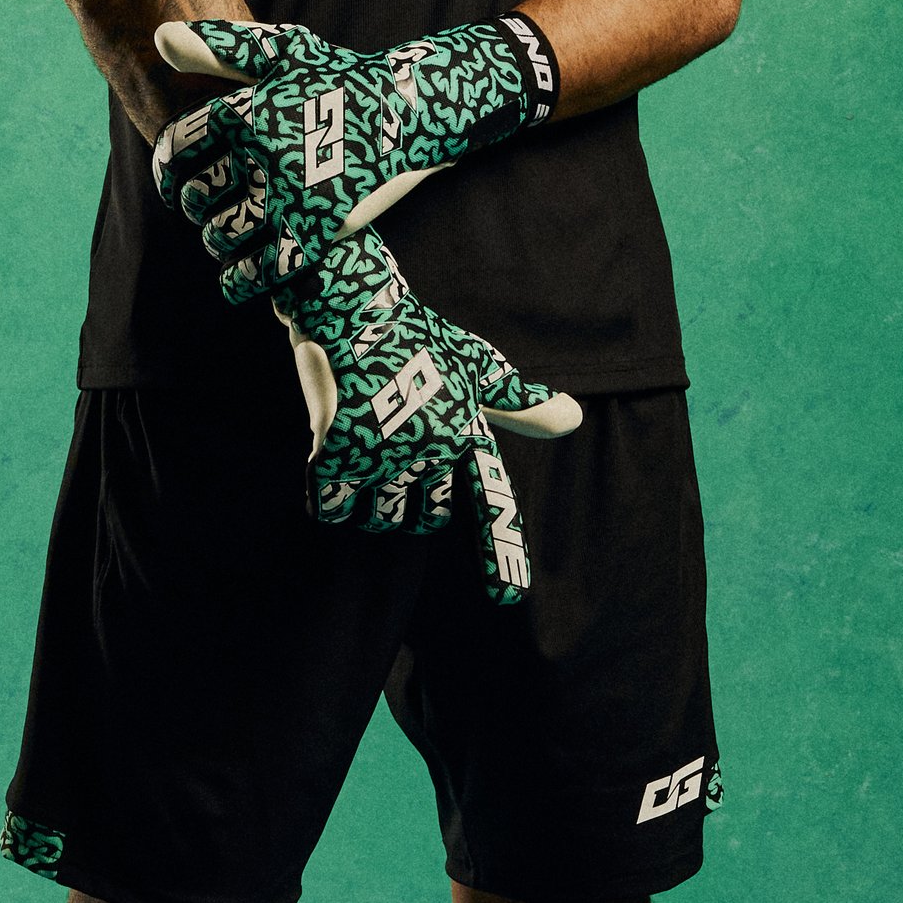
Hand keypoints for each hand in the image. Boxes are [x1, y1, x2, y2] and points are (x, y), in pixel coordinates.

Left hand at [152, 11, 556, 305]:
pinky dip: (241, 280)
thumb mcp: (286, 51)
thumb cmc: (343, 78)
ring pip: (224, 235)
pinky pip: (259, 270)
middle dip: (193, 206)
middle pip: (198, 195)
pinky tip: (240, 277)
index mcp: (248, 111)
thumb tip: (160, 37)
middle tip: (203, 208)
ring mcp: (291, 195)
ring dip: (217, 242)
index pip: (178, 147)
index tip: (171, 181)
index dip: (166, 169)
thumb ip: (222, 46)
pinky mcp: (317, 232)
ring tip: (225, 237)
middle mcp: (264, 153)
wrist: (411, 113)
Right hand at [273, 228, 579, 604]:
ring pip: (378, 518)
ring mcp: (385, 451)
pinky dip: (327, 494)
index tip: (508, 599)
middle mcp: (432, 446)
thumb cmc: (415, 334)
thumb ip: (518, 402)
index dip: (499, 551)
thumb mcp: (474, 365)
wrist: (348, 302)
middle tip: (396, 451)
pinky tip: (329, 458)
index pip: (489, 501)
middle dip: (411, 500)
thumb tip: (574, 419)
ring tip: (365, 446)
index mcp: (466, 429)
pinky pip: (332, 508)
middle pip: (426, 518)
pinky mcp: (339, 453)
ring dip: (368, 497)